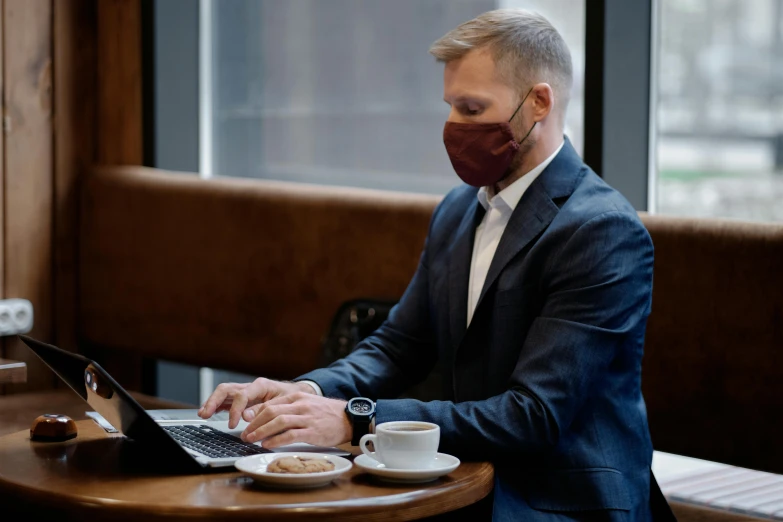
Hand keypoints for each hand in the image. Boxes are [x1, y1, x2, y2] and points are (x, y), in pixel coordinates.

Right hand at [198, 378, 314, 428]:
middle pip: (226, 389)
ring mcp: (244, 392)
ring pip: (223, 393)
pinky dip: (215, 406)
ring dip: (211, 402)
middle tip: (205, 414)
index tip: (233, 424)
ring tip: (202, 414)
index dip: (235, 410)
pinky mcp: (241, 399)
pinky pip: (225, 400)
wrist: (295, 394)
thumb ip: (264, 410)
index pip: (242, 395)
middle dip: (214, 401)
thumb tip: (246, 417)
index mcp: (260, 385)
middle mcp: (249, 386)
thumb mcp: (282, 404)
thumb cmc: (290, 398)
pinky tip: (207, 413)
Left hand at [240, 392, 351, 448]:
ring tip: (252, 440)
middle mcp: (300, 405)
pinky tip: (268, 445)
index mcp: (297, 397)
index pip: (270, 404)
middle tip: (245, 434)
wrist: (348, 418)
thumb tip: (267, 417)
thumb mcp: (307, 404)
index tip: (246, 424)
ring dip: (262, 432)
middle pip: (271, 411)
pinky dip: (276, 440)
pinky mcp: (312, 431)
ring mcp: (307, 418)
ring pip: (278, 422)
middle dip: (254, 424)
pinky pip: (290, 435)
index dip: (255, 415)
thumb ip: (289, 408)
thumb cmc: (326, 414)